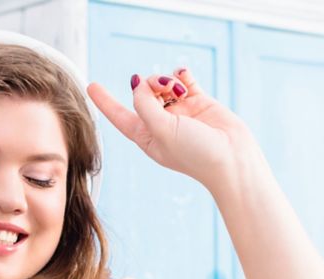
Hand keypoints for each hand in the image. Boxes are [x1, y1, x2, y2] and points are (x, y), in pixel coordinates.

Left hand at [87, 68, 257, 192]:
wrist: (232, 160)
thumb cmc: (195, 154)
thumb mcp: (160, 130)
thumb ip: (144, 104)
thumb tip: (139, 82)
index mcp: (146, 137)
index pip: (120, 116)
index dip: (105, 101)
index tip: (91, 86)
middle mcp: (161, 124)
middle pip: (142, 93)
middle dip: (148, 84)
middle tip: (162, 86)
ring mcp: (180, 112)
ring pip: (163, 84)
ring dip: (165, 79)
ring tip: (177, 87)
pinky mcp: (198, 102)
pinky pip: (184, 80)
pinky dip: (181, 74)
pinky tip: (183, 75)